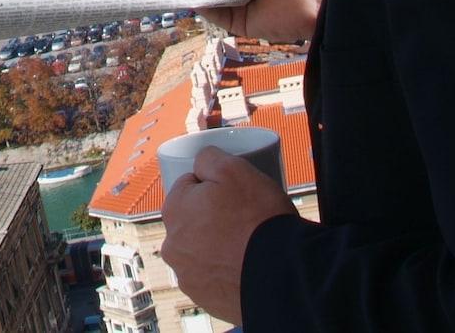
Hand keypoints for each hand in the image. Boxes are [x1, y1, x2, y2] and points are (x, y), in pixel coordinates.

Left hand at [160, 146, 295, 323]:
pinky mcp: (204, 298)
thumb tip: (199, 162)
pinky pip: (212, 276)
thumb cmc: (257, 219)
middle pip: (193, 220)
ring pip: (201, 249)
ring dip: (217, 245)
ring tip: (246, 244)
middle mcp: (172, 246)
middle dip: (212, 217)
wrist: (282, 275)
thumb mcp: (234, 169)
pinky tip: (244, 267)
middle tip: (243, 218)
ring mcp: (187, 275)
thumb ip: (208, 157)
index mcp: (174, 211)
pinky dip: (224, 271)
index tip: (234, 195)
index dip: (213, 187)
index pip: (189, 187)